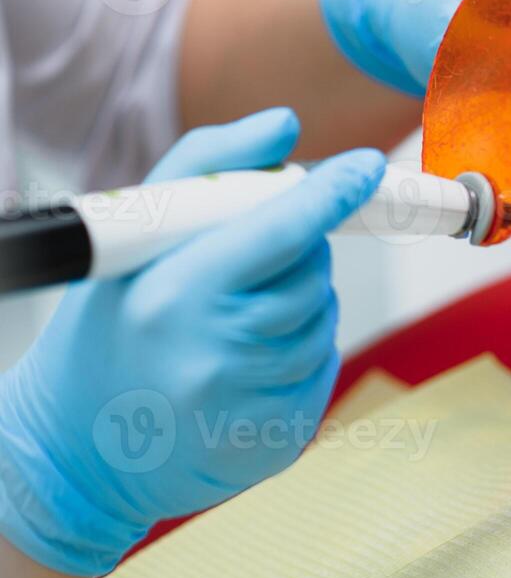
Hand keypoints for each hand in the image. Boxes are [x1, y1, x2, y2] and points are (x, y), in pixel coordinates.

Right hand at [0, 109, 384, 576]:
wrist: (79, 452)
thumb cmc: (112, 329)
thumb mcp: (134, 241)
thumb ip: (210, 166)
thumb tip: (287, 125)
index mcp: (173, 296)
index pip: (281, 231)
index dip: (331, 194)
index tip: (365, 167)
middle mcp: (215, 354)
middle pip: (313, 272)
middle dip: (295, 256)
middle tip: (244, 270)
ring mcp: (251, 404)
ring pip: (324, 317)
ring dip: (298, 304)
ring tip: (231, 322)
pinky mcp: (279, 440)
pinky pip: (324, 365)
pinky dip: (300, 350)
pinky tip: (246, 362)